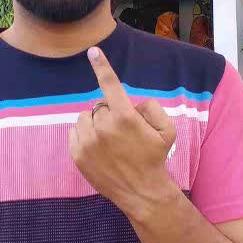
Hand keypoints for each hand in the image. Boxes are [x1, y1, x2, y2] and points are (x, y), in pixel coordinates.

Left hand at [68, 47, 177, 216]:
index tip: (92, 51)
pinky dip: (85, 135)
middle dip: (111, 113)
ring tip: (110, 141)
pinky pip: (75, 131)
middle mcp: (104, 127)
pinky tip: (99, 148)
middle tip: (124, 133)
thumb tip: (131, 104)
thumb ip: (150, 108)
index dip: (102, 66)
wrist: (142, 191)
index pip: (111, 85)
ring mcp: (88, 142)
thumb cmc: (155, 157)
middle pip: (101, 106)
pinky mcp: (77, 154)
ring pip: (86, 117)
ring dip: (96, 123)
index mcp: (125, 117)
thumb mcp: (167, 130)